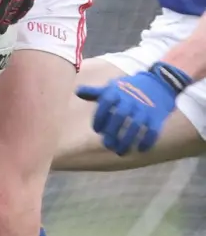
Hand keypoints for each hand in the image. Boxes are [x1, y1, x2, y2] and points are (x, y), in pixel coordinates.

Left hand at [76, 62, 192, 154]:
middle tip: (107, 145)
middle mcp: (131, 100)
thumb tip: (77, 92)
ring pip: (135, 127)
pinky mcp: (156, 117)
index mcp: (118, 92)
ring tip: (120, 152)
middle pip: (119, 117)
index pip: (105, 103)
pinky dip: (146, 142)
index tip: (97, 130)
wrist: (158, 83)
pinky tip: (140, 149)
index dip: (99, 118)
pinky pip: (152, 131)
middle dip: (112, 133)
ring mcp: (144, 108)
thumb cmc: (130, 88)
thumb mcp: (113, 87)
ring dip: (127, 142)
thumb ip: (95, 92)